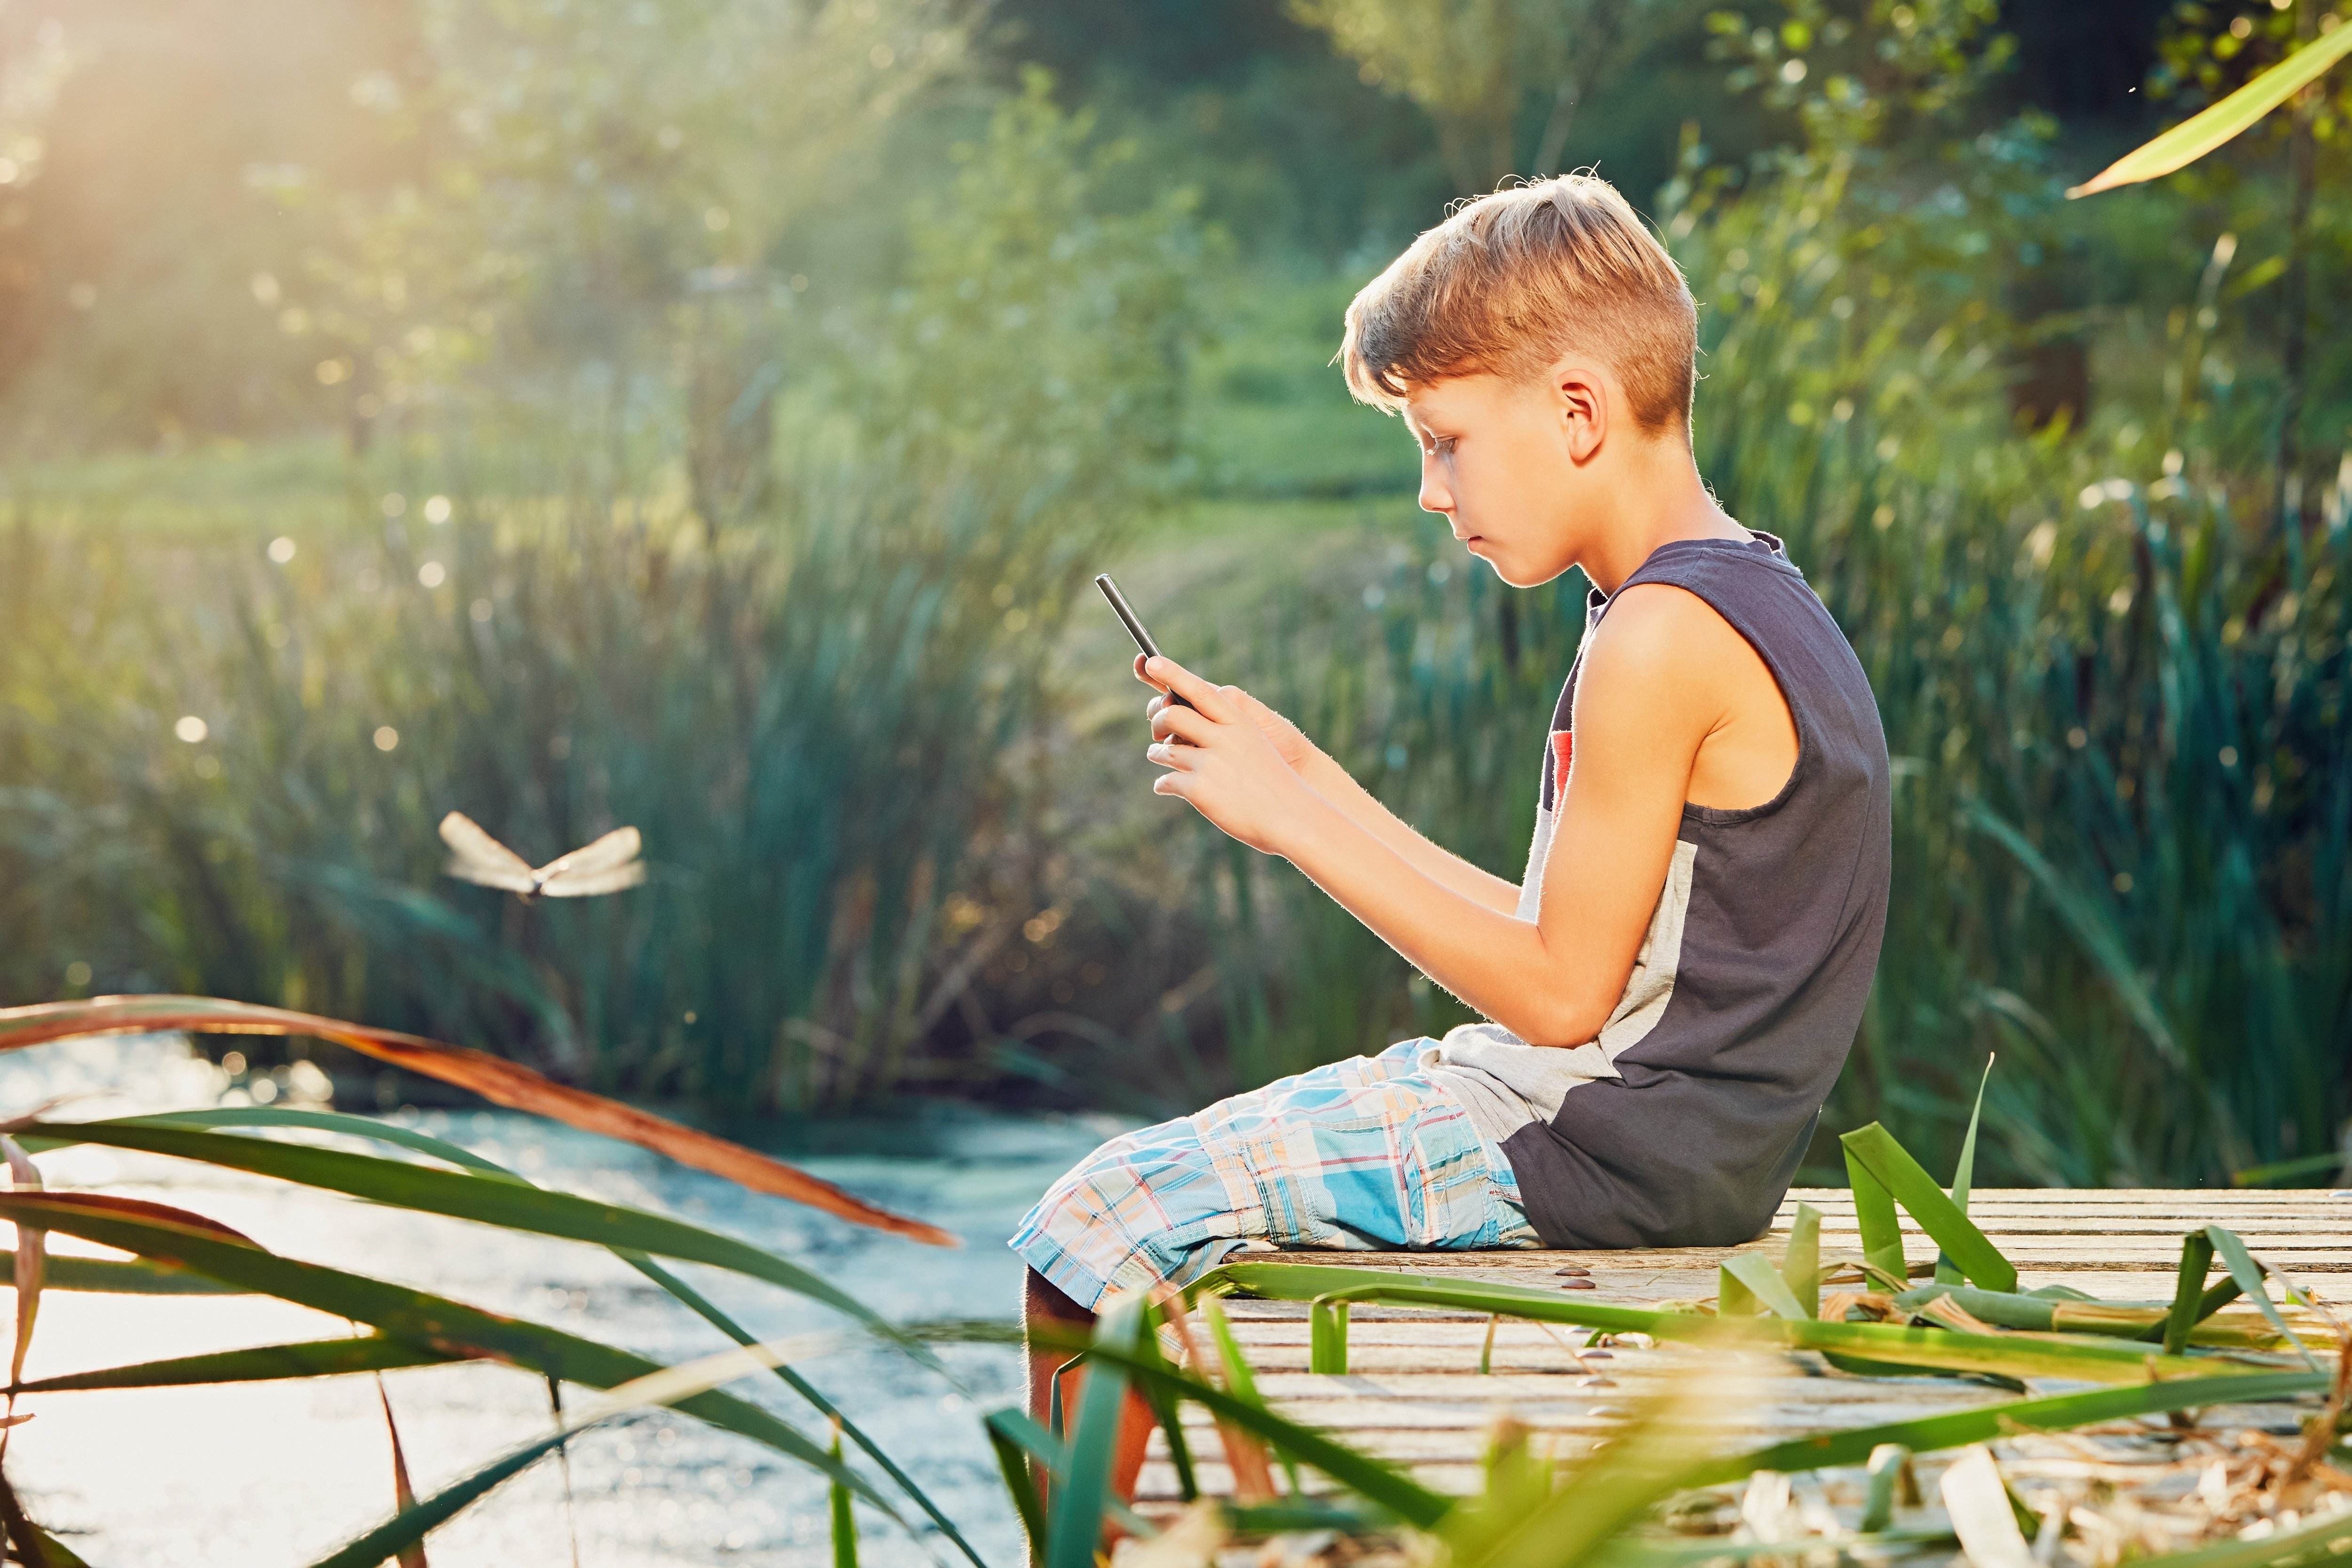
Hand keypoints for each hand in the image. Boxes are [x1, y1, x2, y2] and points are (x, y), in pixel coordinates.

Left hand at [1140, 656, 1325, 854]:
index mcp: (1238, 722)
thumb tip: (1195, 725)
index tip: (1149, 662)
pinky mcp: (1198, 789)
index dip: (1171, 673)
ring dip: (1157, 752)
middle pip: (1173, 714)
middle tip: (1156, 730)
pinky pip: (1166, 781)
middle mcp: (1222, 737)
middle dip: (1158, 720)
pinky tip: (1164, 787)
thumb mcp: (1256, 746)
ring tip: (1157, 755)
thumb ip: (1227, 732)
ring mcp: (1209, 763)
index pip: (1198, 689)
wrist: (1291, 817)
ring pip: (1165, 749)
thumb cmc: (1275, 782)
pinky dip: (1163, 784)